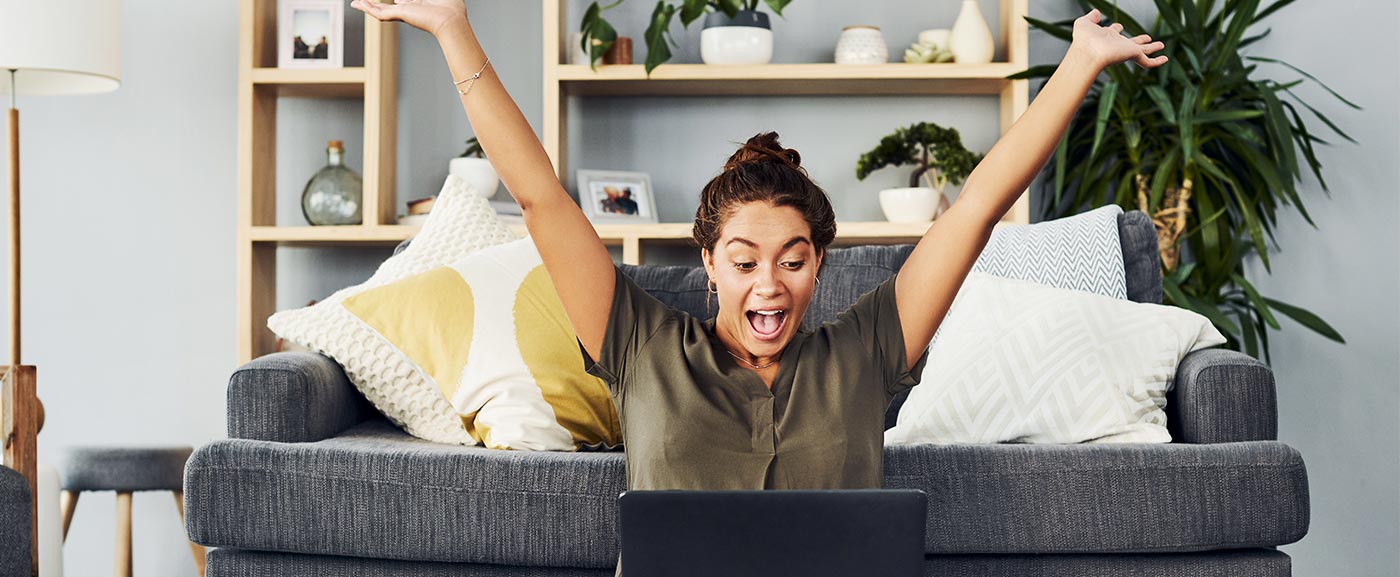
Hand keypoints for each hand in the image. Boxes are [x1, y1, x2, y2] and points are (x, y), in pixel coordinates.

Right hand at [350, 0, 466, 38]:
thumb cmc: (451, 7)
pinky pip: (379, 12)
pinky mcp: (399, 15)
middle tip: (369, 2)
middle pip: (392, 8)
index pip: (406, 3)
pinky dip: (367, 8)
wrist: (450, 21)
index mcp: (421, 6)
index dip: (401, 1)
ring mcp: (404, 14)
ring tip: (357, 3)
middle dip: (380, 5)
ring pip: (381, 11)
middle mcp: (412, 11)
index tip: (397, 0)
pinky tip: (357, 4)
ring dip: (368, 6)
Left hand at [1071, 8, 1167, 69]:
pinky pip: (1147, 61)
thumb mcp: (1084, 23)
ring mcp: (1126, 51)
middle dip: (1138, 39)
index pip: (1113, 32)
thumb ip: (1090, 17)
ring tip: (1161, 45)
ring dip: (1152, 48)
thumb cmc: (1083, 40)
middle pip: (1130, 42)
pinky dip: (1156, 61)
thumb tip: (1095, 12)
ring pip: (1142, 51)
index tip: (1117, 27)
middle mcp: (1117, 44)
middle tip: (1146, 38)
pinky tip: (1165, 59)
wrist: (1088, 53)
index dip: (1115, 29)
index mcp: (1106, 36)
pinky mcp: (1132, 55)